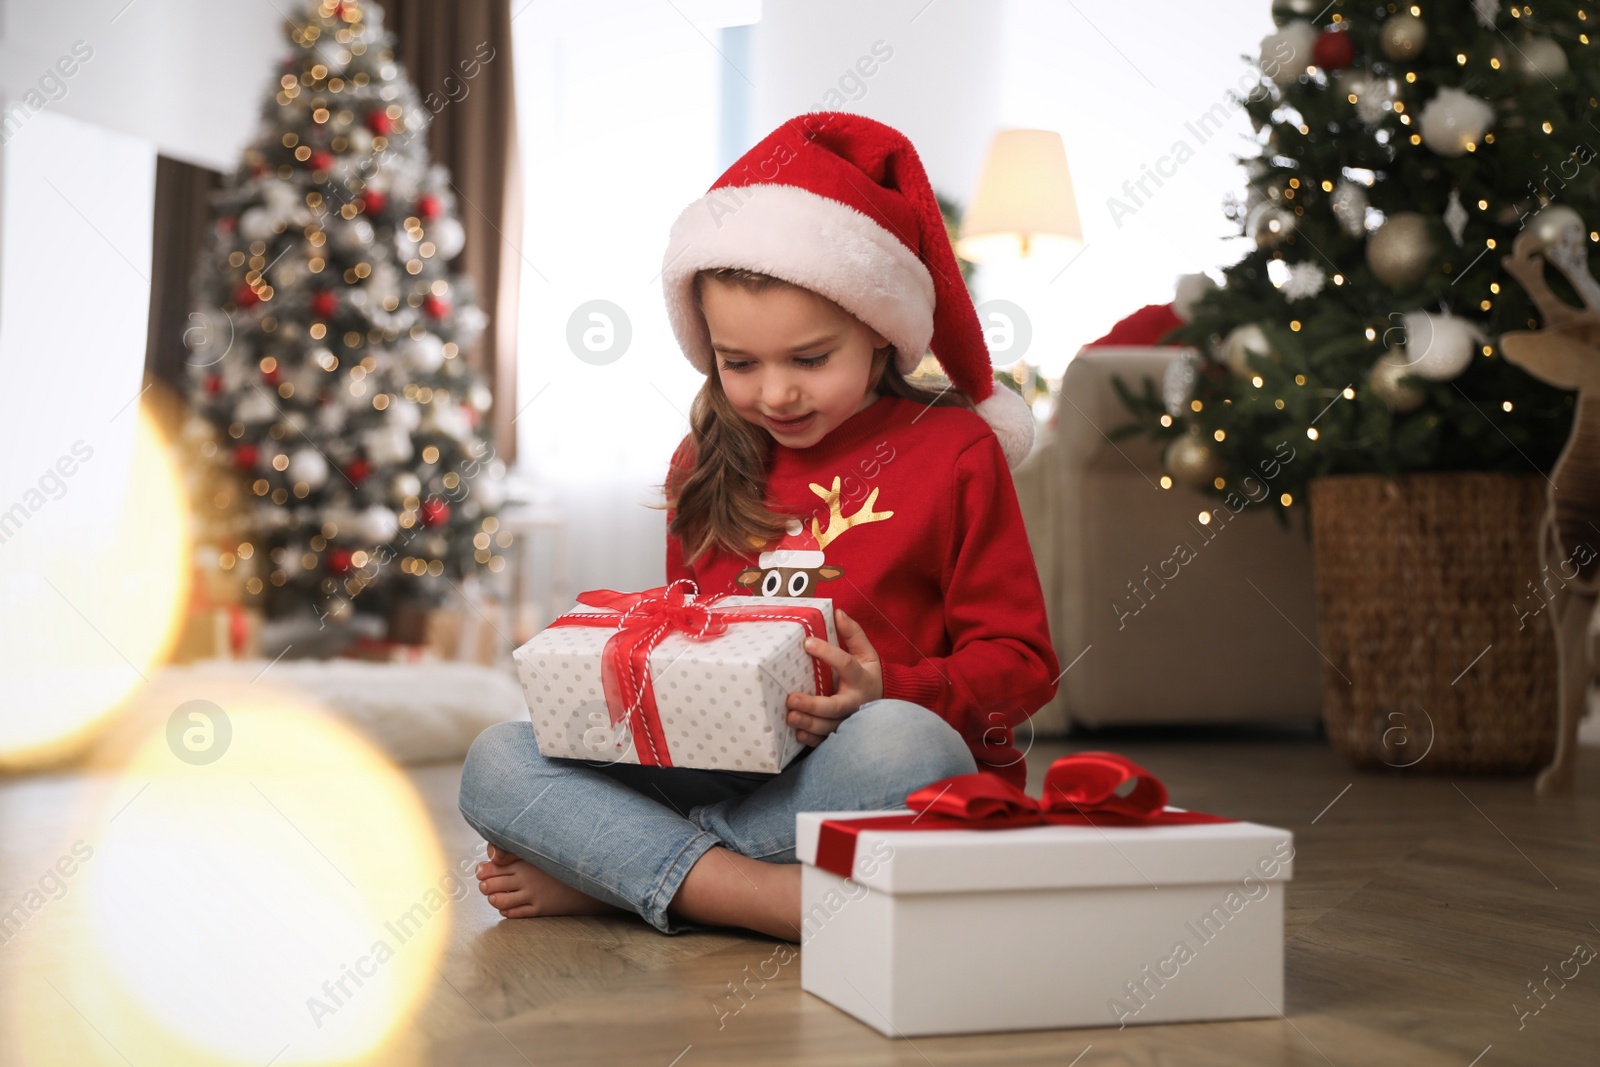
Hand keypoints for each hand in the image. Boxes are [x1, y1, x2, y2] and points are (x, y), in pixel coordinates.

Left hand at [786, 609, 883, 745]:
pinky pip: (826, 740)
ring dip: (809, 724)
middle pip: (835, 706)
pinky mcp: (842, 733)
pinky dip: (812, 740)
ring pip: (829, 726)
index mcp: (861, 677)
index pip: (846, 664)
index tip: (807, 642)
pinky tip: (797, 734)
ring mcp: (849, 720)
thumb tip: (837, 611)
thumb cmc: (868, 674)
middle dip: (813, 705)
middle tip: (791, 699)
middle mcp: (856, 701)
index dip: (828, 653)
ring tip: (790, 717)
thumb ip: (853, 633)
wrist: (883, 701)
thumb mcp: (866, 652)